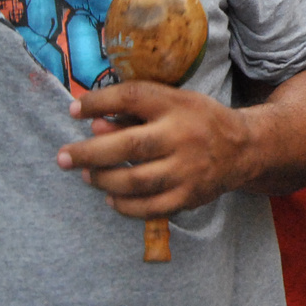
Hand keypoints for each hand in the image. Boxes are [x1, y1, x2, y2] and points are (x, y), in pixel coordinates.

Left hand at [57, 82, 249, 217]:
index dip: (99, 102)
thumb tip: (93, 126)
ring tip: (86, 176)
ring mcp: (188, 170)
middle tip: (62, 157)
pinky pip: (150, 208)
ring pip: (136, 181)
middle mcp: (183, 136)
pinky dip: (125, 206)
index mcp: (177, 105)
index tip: (73, 110)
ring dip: (103, 180)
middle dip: (89, 152)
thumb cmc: (197, 120)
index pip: (132, 97)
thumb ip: (133, 112)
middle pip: (129, 146)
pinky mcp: (190, 196)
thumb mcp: (172, 103)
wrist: (243, 148)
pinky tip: (110, 198)